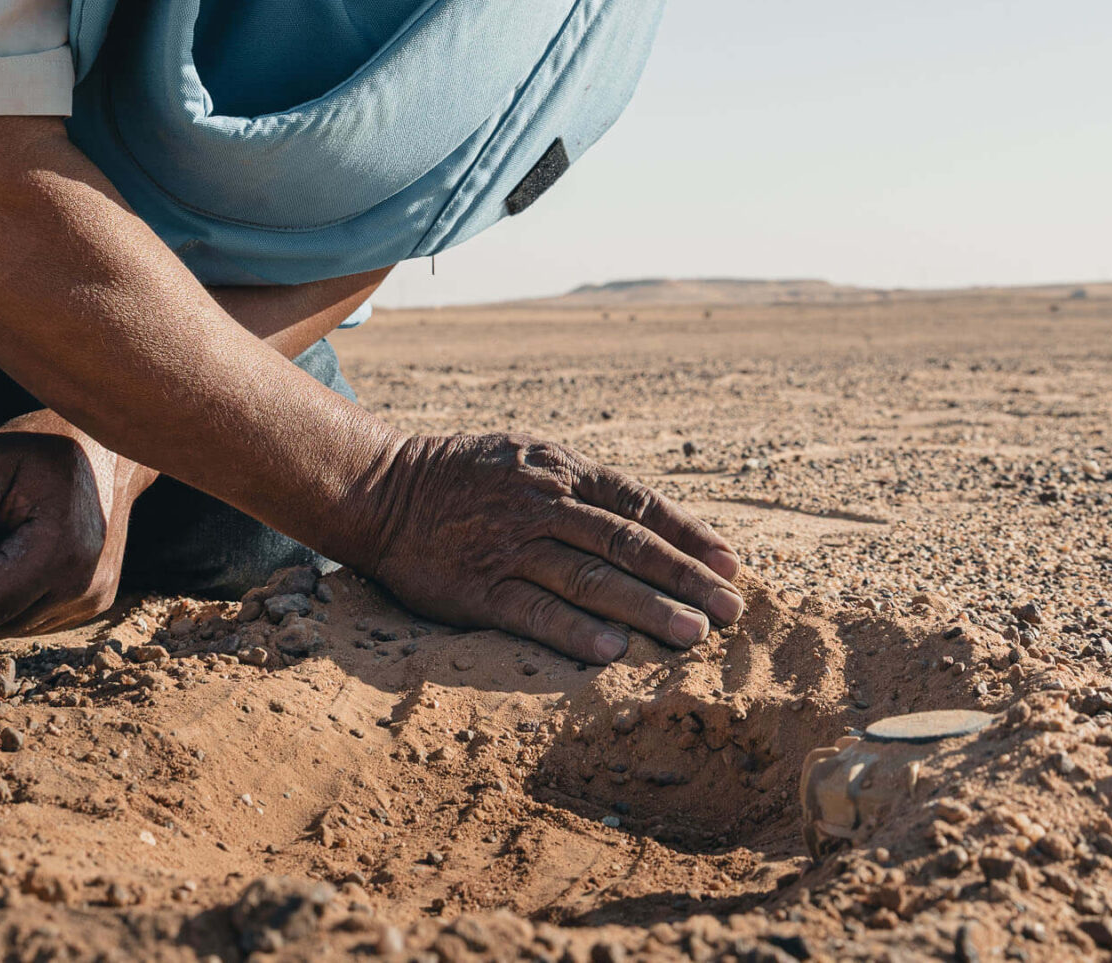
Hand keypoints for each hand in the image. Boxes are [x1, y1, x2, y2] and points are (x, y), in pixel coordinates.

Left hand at [0, 413, 152, 639]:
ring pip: (8, 629)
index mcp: (60, 551)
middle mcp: (85, 586)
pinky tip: (30, 554)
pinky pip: (32, 622)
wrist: (106, 446)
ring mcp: (94, 598)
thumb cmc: (38, 447)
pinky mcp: (96, 602)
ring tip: (11, 541)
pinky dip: (19, 595)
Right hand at [348, 432, 742, 663]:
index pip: (639, 503)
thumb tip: (646, 525)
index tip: (730, 566)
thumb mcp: (527, 458)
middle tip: (729, 611)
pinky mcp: (477, 588)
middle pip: (627, 544)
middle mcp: (542, 505)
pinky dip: (575, 632)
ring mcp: (509, 547)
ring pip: (591, 579)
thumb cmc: (465, 478)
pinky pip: (533, 611)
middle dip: (684, 579)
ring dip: (646, 609)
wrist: (381, 491)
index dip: (689, 534)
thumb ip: (580, 487)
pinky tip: (613, 653)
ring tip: (691, 636)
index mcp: (560, 470)